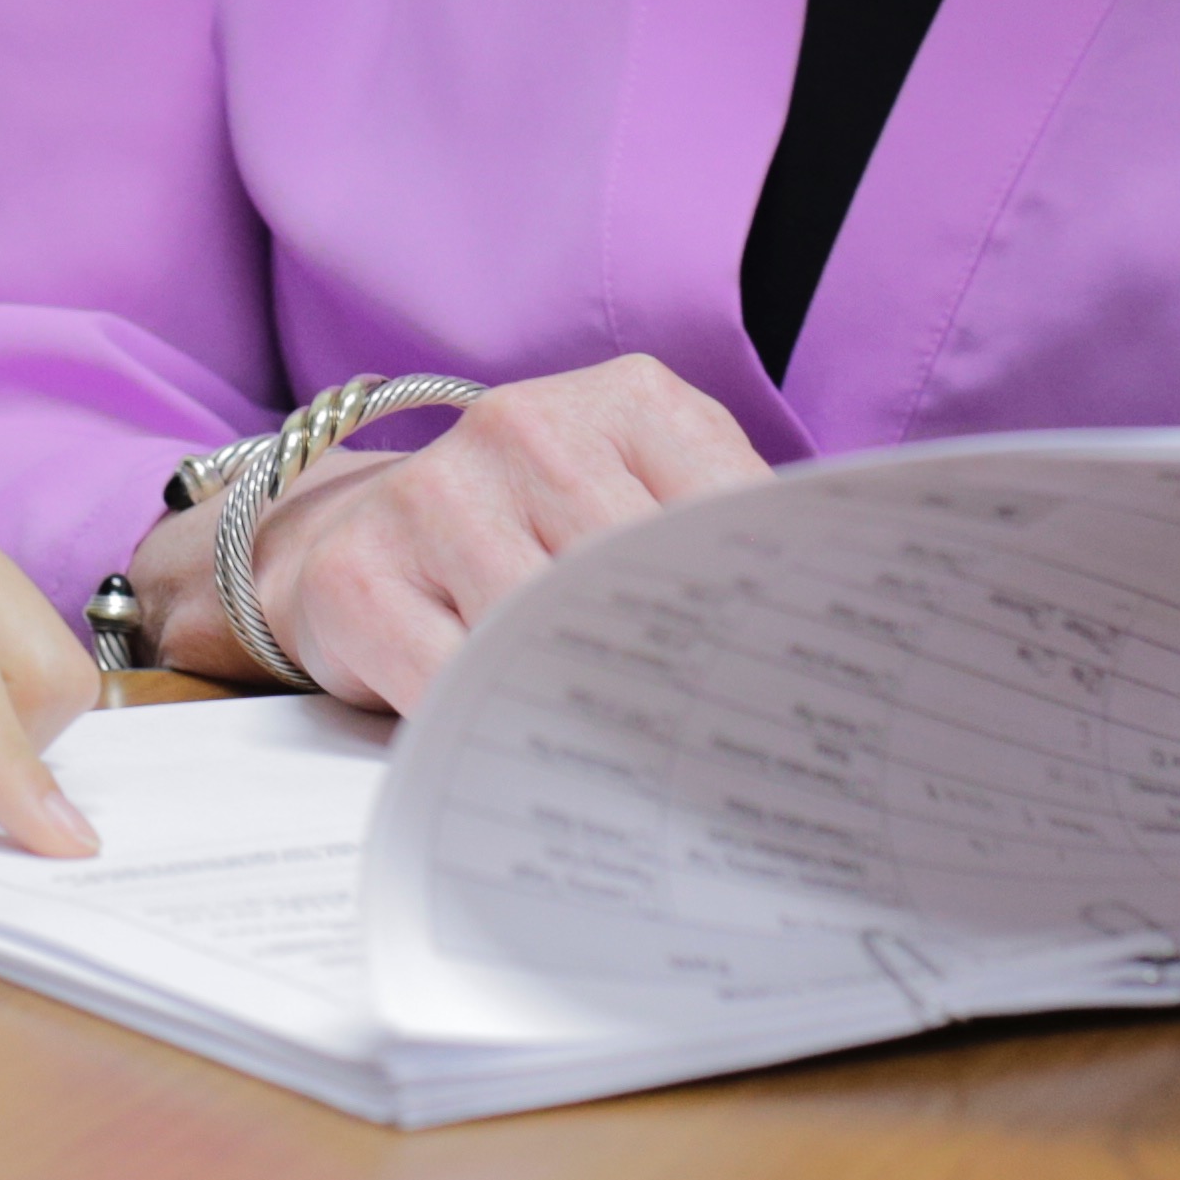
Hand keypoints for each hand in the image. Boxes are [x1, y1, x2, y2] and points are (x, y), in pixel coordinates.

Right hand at [131, 355, 770, 712]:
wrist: (357, 536)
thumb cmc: (536, 538)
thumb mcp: (646, 503)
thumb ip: (722, 543)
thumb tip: (822, 641)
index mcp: (630, 400)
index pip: (732, 515)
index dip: (768, 614)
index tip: (801, 694)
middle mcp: (525, 426)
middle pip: (641, 583)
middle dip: (687, 679)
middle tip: (732, 766)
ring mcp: (436, 496)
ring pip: (548, 639)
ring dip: (594, 720)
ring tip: (636, 778)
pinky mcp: (359, 576)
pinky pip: (454, 686)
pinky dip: (499, 738)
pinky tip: (533, 761)